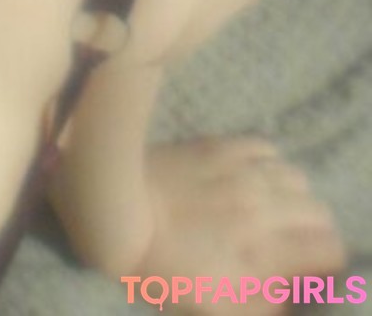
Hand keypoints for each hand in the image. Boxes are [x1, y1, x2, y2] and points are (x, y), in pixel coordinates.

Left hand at [135, 137, 346, 297]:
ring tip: (274, 210)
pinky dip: (270, 164)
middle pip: (318, 211)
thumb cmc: (161, 268)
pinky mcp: (220, 146)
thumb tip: (284, 299)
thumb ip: (259, 304)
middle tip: (293, 244)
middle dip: (314, 231)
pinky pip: (265, 148)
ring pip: (296, 177)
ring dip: (294, 197)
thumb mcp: (214, 304)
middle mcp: (264, 205)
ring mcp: (243, 171)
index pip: (328, 248)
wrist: (118, 210)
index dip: (326, 263)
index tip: (310, 271)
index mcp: (265, 248)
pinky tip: (255, 175)